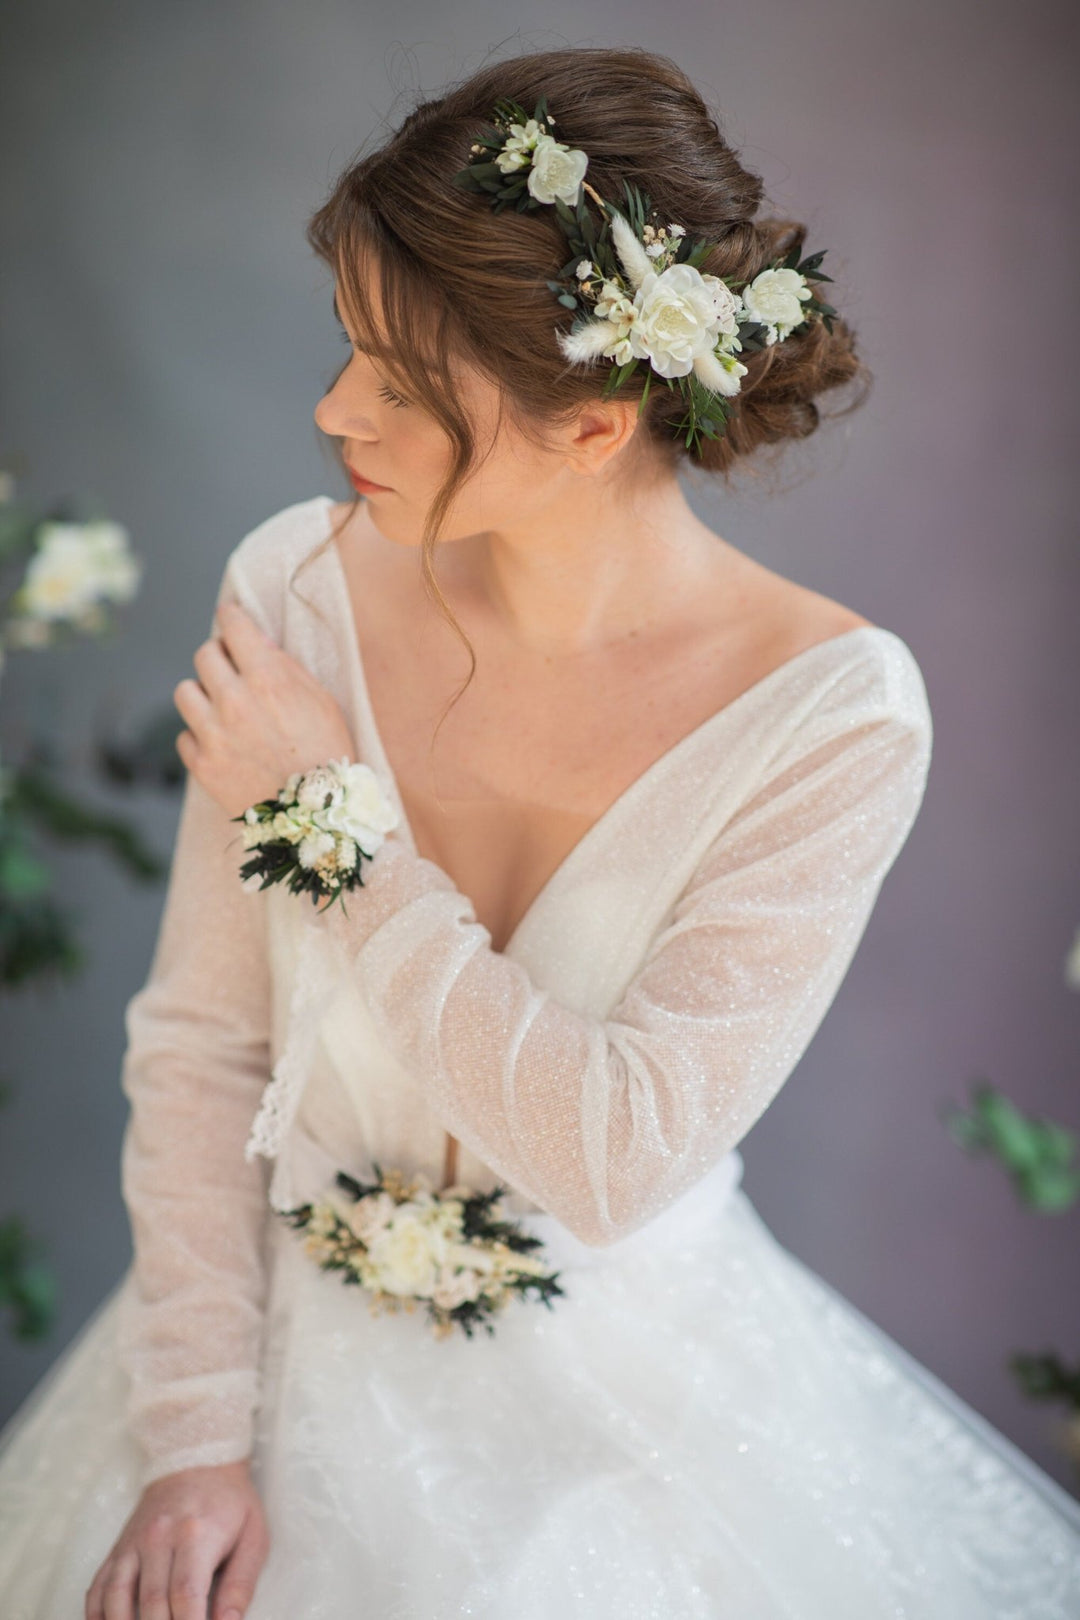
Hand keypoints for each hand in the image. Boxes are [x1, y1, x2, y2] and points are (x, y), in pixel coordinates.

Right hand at [84, 1458, 269, 1619]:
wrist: (196, 1459)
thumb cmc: (231, 1503)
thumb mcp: (253, 1535)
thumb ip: (241, 1584)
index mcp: (196, 1534)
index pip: (186, 1596)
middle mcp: (157, 1538)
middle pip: (150, 1605)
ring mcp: (132, 1544)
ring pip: (115, 1599)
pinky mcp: (117, 1550)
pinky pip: (97, 1589)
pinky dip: (97, 1616)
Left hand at [174, 597, 356, 818]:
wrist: (317, 817)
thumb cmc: (327, 754)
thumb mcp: (321, 701)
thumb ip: (286, 667)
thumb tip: (257, 640)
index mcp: (268, 679)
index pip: (233, 625)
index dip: (232, 618)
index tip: (232, 620)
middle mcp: (234, 701)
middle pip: (204, 654)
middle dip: (220, 658)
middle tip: (235, 672)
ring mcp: (213, 734)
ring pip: (185, 691)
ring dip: (203, 695)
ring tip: (223, 710)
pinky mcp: (202, 764)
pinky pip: (184, 735)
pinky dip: (200, 737)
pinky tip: (223, 744)